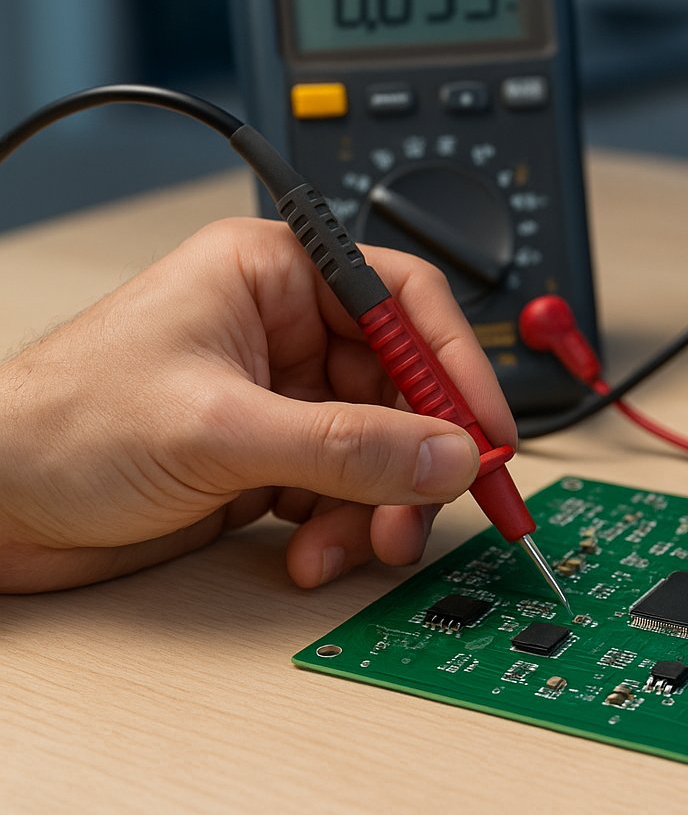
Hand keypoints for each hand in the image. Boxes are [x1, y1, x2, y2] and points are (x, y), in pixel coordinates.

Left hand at [0, 218, 514, 591]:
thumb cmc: (59, 424)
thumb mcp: (219, 429)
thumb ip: (347, 446)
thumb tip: (448, 453)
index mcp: (272, 275)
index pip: (404, 300)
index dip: (456, 364)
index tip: (487, 430)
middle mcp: (284, 331)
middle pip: (405, 386)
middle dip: (418, 457)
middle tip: (427, 509)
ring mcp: (281, 398)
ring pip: (383, 448)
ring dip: (379, 506)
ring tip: (351, 547)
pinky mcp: (270, 458)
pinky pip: (347, 490)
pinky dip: (343, 529)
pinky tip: (311, 553)